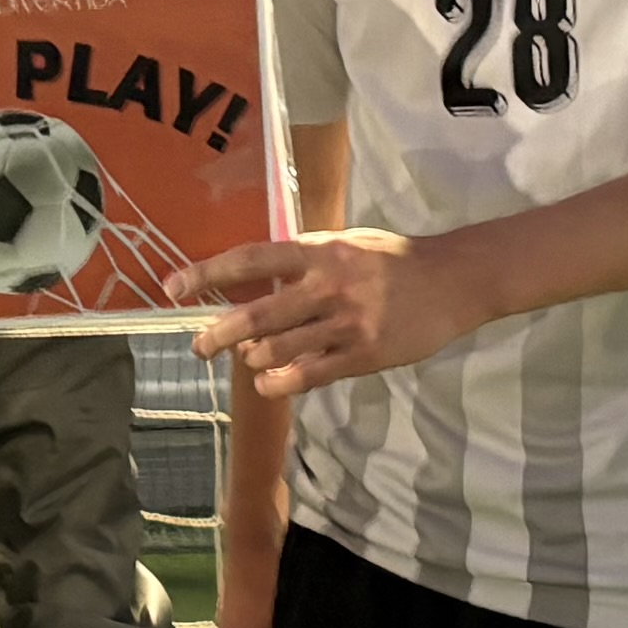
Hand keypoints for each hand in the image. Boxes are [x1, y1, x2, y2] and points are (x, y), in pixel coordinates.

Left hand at [182, 227, 478, 401]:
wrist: (454, 281)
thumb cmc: (393, 260)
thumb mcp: (346, 244)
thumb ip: (303, 259)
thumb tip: (254, 278)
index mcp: (320, 251)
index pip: (251, 259)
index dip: (207, 273)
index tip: (173, 287)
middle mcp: (327, 285)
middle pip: (256, 314)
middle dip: (217, 335)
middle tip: (198, 347)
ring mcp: (346, 323)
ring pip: (277, 350)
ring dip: (252, 359)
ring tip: (250, 361)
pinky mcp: (364, 355)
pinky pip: (308, 376)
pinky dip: (279, 383)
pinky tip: (268, 383)